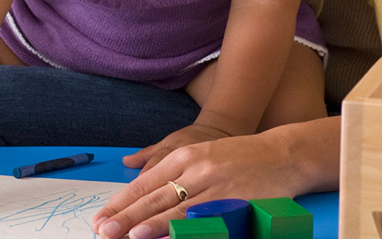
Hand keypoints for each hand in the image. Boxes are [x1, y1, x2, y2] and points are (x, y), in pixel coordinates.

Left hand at [92, 131, 312, 238]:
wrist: (281, 154)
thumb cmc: (238, 156)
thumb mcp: (200, 151)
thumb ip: (168, 162)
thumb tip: (132, 165)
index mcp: (184, 156)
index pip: (145, 183)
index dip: (121, 201)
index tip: (100, 217)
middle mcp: (195, 169)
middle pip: (154, 196)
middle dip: (125, 216)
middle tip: (102, 230)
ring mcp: (213, 186)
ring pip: (175, 209)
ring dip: (148, 225)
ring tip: (126, 236)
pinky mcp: (231, 202)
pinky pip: (201, 220)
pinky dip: (182, 230)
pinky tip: (166, 236)